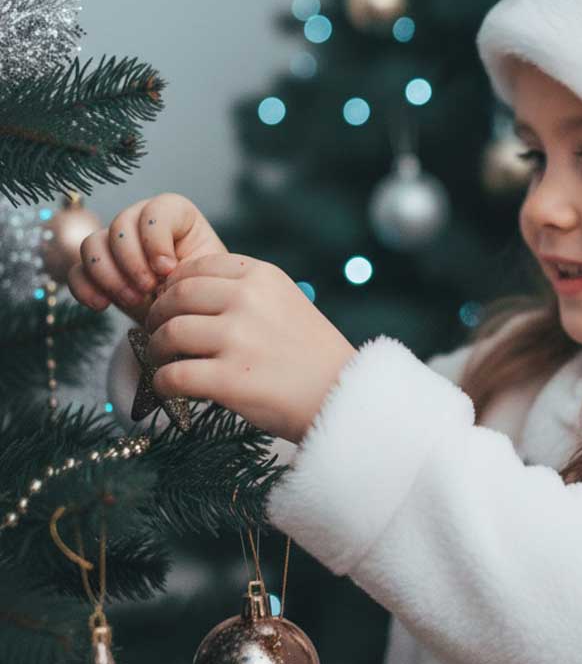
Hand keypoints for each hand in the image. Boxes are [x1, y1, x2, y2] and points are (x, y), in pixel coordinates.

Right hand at [67, 193, 227, 326]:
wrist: (189, 316)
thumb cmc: (203, 290)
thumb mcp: (206, 276)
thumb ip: (189, 266)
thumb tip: (163, 272)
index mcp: (176, 215)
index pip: (156, 210)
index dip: (156, 239)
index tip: (168, 269)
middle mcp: (141, 222)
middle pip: (120, 225)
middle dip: (132, 261)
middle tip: (148, 289)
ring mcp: (115, 244)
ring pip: (92, 244)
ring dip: (109, 276)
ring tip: (133, 300)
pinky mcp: (97, 270)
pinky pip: (76, 271)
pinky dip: (85, 288)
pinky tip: (102, 305)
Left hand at [143, 252, 357, 443]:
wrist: (342, 396)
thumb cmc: (312, 354)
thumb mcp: (287, 302)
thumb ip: (246, 292)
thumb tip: (185, 294)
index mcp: (263, 276)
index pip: (198, 267)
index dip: (175, 286)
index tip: (172, 304)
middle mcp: (248, 300)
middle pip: (176, 297)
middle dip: (158, 316)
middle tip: (157, 333)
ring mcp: (238, 339)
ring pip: (169, 334)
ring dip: (157, 350)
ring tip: (165, 361)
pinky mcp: (229, 379)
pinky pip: (172, 376)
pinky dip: (163, 383)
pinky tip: (170, 388)